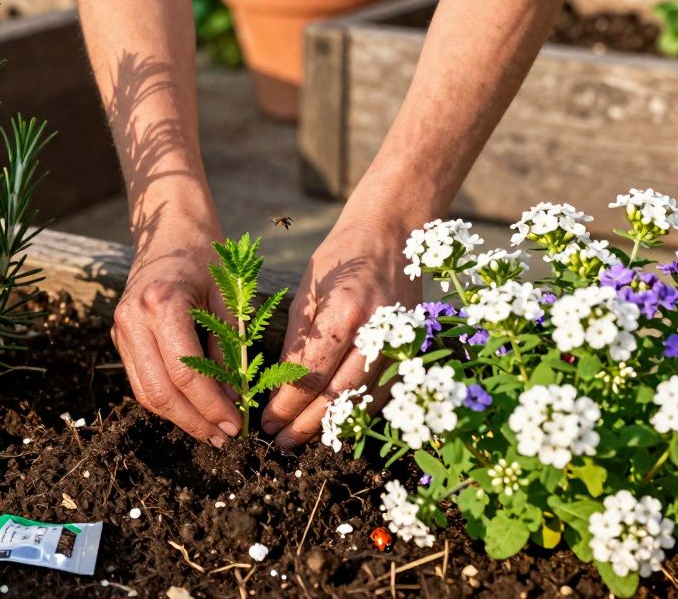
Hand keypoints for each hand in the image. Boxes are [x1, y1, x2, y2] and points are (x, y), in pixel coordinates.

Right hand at [111, 227, 242, 446]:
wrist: (170, 229)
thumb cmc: (206, 256)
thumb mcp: (227, 297)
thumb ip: (230, 349)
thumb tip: (236, 400)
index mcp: (161, 304)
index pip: (185, 373)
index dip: (211, 406)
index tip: (236, 426)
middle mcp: (133, 319)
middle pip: (159, 391)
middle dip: (194, 421)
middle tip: (224, 438)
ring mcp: (121, 329)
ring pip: (145, 392)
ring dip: (179, 417)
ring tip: (211, 431)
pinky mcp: (120, 337)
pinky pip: (141, 379)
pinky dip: (166, 400)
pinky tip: (193, 409)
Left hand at [261, 208, 420, 447]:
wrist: (393, 234)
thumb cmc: (342, 258)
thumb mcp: (308, 290)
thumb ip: (298, 339)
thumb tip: (280, 385)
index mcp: (345, 314)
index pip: (310, 375)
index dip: (286, 404)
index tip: (265, 421)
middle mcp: (376, 334)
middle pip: (339, 397)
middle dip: (306, 425)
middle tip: (280, 442)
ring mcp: (399, 345)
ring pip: (364, 402)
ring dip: (332, 426)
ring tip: (302, 439)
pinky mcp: (411, 351)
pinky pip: (383, 394)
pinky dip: (358, 414)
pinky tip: (336, 424)